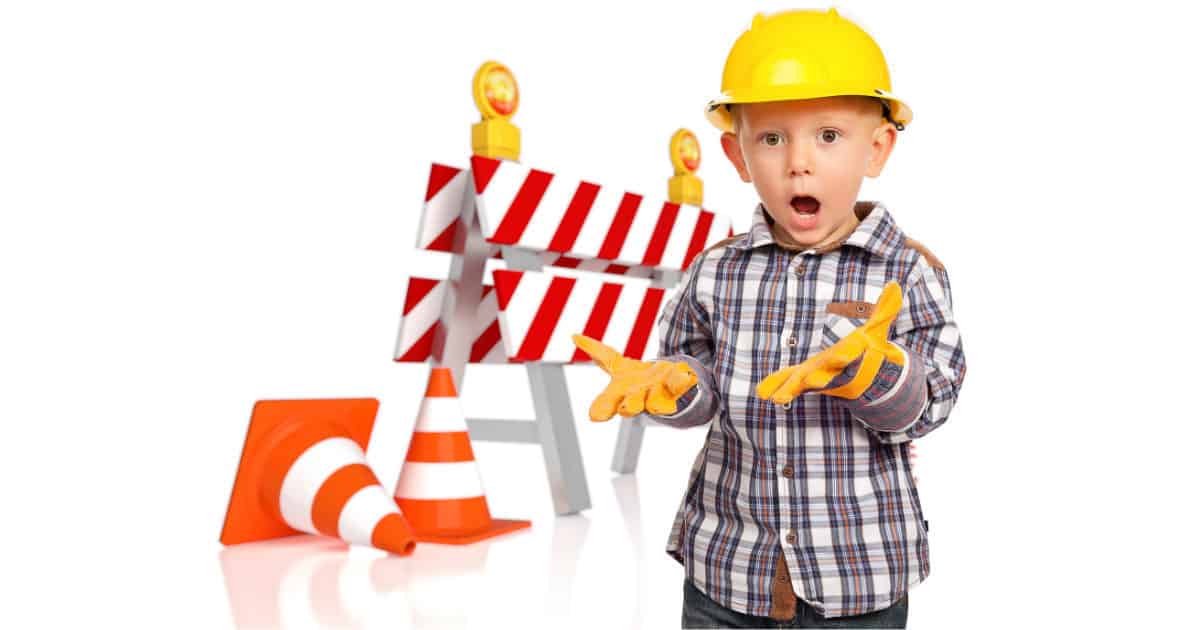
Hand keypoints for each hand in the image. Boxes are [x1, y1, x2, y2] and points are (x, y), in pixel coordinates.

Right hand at [571, 334, 697, 421]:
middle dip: (629, 406)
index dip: (602, 408)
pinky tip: (684, 377)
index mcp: (622, 393)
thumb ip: (597, 352)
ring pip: (655, 402)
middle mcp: (640, 398)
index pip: (608, 401)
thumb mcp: (617, 365)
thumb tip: (574, 336)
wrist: (668, 387)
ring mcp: (660, 395)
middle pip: (631, 406)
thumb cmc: (639, 380)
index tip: (594, 416)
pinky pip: (680, 385)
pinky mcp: (677, 388)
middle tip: (625, 408)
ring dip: (652, 400)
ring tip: (652, 400)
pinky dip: (681, 381)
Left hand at [756, 281, 906, 404]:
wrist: (864, 376)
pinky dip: (777, 387)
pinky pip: (790, 384)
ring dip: (791, 389)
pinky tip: (763, 393)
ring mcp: (819, 377)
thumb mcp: (878, 328)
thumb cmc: (869, 348)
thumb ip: (886, 308)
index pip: (850, 357)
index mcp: (851, 357)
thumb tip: (895, 284)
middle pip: (826, 376)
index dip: (848, 356)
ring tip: (777, 398)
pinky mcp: (806, 380)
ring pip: (804, 385)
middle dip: (817, 380)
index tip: (845, 355)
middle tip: (809, 382)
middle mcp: (834, 371)